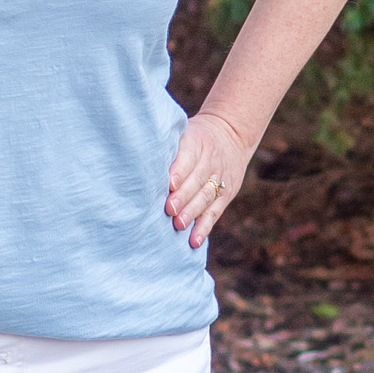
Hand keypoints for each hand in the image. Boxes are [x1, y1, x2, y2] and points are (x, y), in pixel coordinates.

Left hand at [166, 110, 252, 247]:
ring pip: (206, 197)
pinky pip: (215, 213)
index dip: (179, 171)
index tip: (168, 184)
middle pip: (197, 180)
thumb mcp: (185, 132)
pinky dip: (204, 227)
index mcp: (197, 143)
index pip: (189, 157)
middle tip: (169, 209)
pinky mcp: (226, 195)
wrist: (231, 134)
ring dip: (192, 213)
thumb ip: (169, 148)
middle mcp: (211, 161)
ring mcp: (221, 179)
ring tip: (179, 225)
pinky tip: (194, 240)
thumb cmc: (195, 138)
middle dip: (183, 196)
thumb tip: (141, 167)